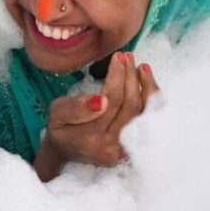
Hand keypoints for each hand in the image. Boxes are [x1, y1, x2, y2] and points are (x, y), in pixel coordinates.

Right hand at [33, 51, 158, 181]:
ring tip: (140, 67)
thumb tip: (101, 100)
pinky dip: (153, 100)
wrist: (67, 152)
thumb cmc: (61, 128)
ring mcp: (126, 150)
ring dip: (146, 87)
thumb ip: (75, 108)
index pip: (111, 101)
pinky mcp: (135, 148)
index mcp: (89, 139)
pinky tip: (148, 83)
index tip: (117, 58)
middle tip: (127, 58)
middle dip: (131, 78)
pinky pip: (150, 121)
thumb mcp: (57, 114)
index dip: (117, 76)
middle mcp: (111, 148)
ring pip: (145, 114)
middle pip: (130, 106)